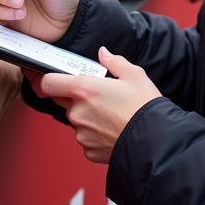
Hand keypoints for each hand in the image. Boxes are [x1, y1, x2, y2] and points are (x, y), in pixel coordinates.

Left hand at [40, 48, 160, 162]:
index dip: (48, 79)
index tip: (54, 79)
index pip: (48, 83)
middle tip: (98, 96)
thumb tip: (103, 53)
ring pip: (76, 120)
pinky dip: (95, 134)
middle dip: (75, 97)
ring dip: (87, 116)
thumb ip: (114, 61)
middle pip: (63, 101)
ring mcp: (81, 133)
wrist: (156, 142)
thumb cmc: (145, 108)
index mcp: (84, 89)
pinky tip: (113, 130)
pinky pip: (86, 137)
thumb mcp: (134, 75)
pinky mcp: (88, 150)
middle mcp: (77, 112)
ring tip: (111, 115)